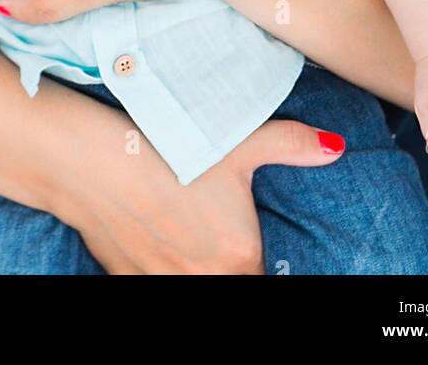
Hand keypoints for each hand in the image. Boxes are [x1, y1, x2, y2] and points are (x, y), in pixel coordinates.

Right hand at [48, 88, 346, 273]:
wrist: (92, 162)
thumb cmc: (168, 149)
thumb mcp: (236, 141)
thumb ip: (290, 144)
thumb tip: (336, 145)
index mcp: (238, 257)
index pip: (263, 278)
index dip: (261, 262)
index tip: (252, 248)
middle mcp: (204, 279)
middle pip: (229, 283)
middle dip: (231, 265)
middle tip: (220, 236)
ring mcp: (163, 283)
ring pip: (192, 285)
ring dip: (196, 268)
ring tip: (190, 238)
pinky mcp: (127, 280)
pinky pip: (156, 283)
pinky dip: (161, 269)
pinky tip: (157, 240)